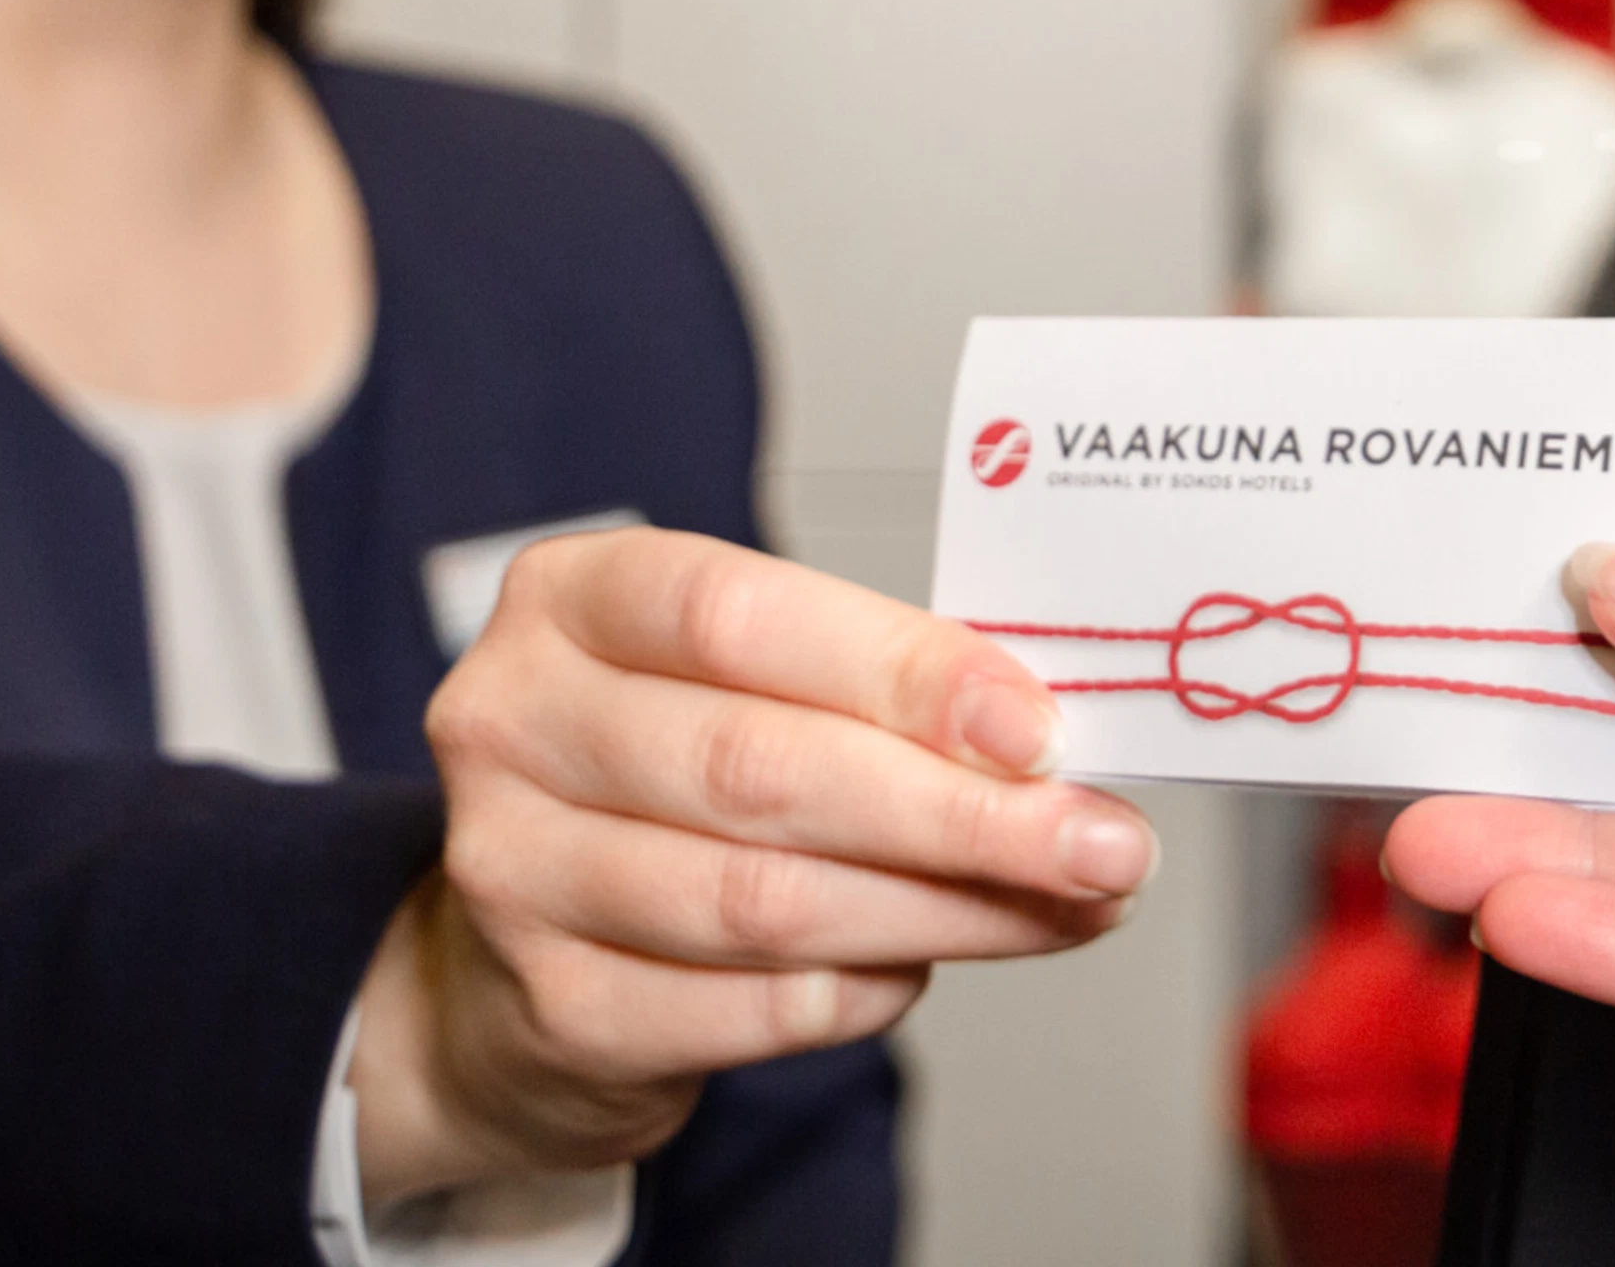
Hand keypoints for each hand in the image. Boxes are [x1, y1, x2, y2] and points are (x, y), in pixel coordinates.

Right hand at [355, 528, 1155, 1199]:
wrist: (514, 957)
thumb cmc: (664, 779)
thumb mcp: (738, 683)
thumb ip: (865, 691)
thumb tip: (1049, 744)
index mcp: (570, 601)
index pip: (738, 617)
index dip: (902, 671)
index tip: (1038, 727)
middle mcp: (514, 724)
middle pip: (764, 768)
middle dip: (963, 813)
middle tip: (1101, 844)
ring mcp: (514, 875)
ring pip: (767, 900)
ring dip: (946, 910)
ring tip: (1060, 907)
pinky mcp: (552, 1012)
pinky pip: (753, 1008)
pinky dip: (866, 988)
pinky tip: (925, 965)